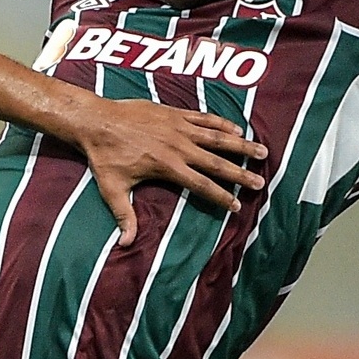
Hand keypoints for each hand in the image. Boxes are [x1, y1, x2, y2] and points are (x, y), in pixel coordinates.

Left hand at [68, 98, 266, 245]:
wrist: (96, 120)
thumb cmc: (104, 156)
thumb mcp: (112, 189)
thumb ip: (124, 216)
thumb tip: (126, 244)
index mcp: (167, 167)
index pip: (201, 185)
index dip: (220, 196)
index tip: (237, 205)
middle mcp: (178, 147)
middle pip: (217, 162)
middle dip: (240, 173)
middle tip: (259, 182)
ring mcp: (178, 128)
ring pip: (217, 137)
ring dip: (241, 145)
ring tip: (262, 152)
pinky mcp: (174, 113)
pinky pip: (204, 117)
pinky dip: (222, 123)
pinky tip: (237, 128)